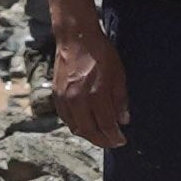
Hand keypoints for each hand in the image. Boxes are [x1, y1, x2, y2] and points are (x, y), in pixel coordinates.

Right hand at [51, 24, 129, 150]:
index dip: (114, 137)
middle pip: (90, 131)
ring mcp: (65, 99)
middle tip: (112, 142)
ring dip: (88, 134)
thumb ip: (120, 99)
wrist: (76, 38)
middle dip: (102, 140)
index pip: (106, 125)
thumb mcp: (119, 75)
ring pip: (76, 127)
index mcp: (96, 95)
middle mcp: (78, 100)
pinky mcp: (56, 96)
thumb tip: (123, 120)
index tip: (121, 141)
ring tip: (99, 135)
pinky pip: (66, 118)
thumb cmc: (101, 53)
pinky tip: (84, 124)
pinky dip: (75, 125)